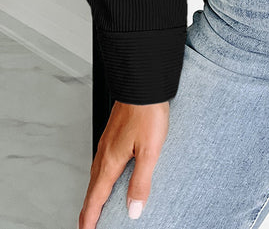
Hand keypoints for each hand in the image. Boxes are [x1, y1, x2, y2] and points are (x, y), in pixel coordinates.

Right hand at [78, 100, 169, 226]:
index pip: (96, 198)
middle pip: (92, 189)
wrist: (142, 83)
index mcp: (111, 161)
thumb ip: (141, 182)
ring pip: (96, 175)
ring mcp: (107, 142)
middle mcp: (104, 153)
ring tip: (96, 205)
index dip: (91, 219)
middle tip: (88, 225)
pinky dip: (100, 177)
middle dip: (89, 210)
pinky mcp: (112, 134)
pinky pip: (101, 162)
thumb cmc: (147, 112)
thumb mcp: (150, 151)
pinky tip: (108, 174)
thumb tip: (134, 209)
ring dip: (93, 194)